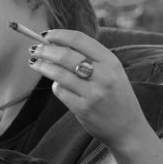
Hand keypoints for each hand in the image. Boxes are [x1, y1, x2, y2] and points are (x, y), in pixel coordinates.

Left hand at [27, 29, 150, 148]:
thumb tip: (58, 44)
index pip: (80, 40)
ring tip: (34, 63)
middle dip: (45, 50)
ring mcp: (93, 93)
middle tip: (34, 49)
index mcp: (111, 62)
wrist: (128, 128)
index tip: (46, 35)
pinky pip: (60, 91)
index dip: (59, 35)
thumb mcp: (113, 72)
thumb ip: (91, 58)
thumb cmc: (117, 96)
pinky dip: (56, 86)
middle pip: (65, 56)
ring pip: (59, 74)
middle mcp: (104, 76)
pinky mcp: (83, 109)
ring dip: (42, 66)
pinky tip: (57, 85)